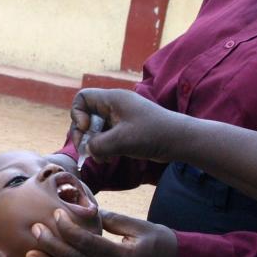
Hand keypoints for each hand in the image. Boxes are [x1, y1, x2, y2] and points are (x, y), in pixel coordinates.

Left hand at [26, 208, 177, 256]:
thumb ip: (113, 220)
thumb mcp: (140, 227)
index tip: (55, 214)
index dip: (69, 229)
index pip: (89, 243)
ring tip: (31, 256)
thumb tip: (86, 208)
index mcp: (124, 256)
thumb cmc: (159, 243)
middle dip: (53, 246)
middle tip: (34, 230)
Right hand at [69, 88, 190, 163]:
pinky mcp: (125, 130)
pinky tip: (109, 158)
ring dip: (94, 144)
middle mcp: (114, 106)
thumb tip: (87, 150)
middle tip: (87, 151)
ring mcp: (120, 118)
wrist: (179, 140)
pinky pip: (106, 136)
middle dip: (84, 135)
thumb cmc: (152, 134)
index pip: (82, 98)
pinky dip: (103, 147)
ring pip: (95, 129)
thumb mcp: (121, 141)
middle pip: (86, 116)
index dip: (78, 114)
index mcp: (112, 99)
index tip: (88, 129)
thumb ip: (97, 145)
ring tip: (102, 158)